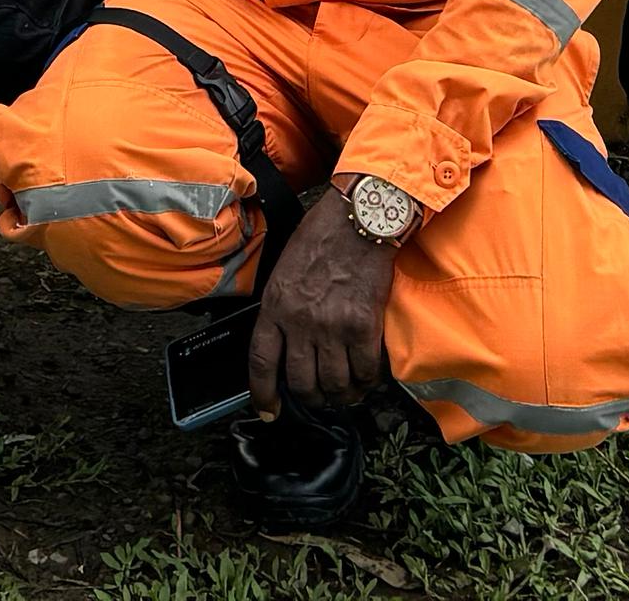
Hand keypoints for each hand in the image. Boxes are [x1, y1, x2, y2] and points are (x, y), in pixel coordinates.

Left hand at [248, 204, 400, 418]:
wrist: (360, 218)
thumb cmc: (323, 237)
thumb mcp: (286, 269)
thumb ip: (282, 306)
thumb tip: (286, 342)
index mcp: (275, 305)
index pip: (261, 362)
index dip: (263, 393)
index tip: (270, 410)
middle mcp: (300, 321)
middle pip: (301, 382)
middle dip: (311, 399)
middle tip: (320, 398)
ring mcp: (332, 326)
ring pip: (333, 384)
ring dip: (341, 396)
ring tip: (346, 393)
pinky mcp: (363, 326)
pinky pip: (364, 372)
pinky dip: (366, 382)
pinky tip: (366, 379)